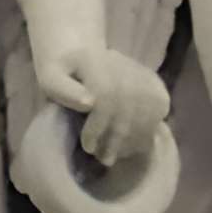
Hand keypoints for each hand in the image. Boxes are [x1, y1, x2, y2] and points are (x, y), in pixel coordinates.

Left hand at [38, 44, 169, 166]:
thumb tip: (89, 102)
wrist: (82, 54)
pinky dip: (148, 129)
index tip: (88, 147)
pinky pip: (160, 108)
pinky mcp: (156, 83)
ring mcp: (144, 72)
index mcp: (96, 60)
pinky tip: (132, 143)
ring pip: (150, 107)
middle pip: (131, 103)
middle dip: (117, 137)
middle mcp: (124, 62)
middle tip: (103, 158)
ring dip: (134, 136)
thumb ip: (63, 89)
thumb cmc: (63, 72)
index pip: (107, 94)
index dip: (99, 125)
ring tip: (117, 154)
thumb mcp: (51, 77)